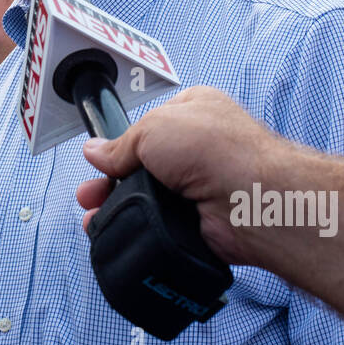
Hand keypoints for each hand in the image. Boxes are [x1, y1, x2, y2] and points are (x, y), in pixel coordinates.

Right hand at [75, 86, 278, 260]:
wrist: (253, 200)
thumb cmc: (218, 150)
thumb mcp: (153, 128)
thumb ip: (121, 145)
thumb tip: (95, 151)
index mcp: (192, 112)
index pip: (146, 128)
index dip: (120, 146)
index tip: (99, 162)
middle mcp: (197, 149)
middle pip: (142, 167)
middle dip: (111, 182)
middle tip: (90, 195)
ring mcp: (199, 187)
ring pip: (147, 199)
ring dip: (120, 208)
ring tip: (94, 217)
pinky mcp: (198, 221)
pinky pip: (160, 226)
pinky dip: (140, 230)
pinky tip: (119, 232)